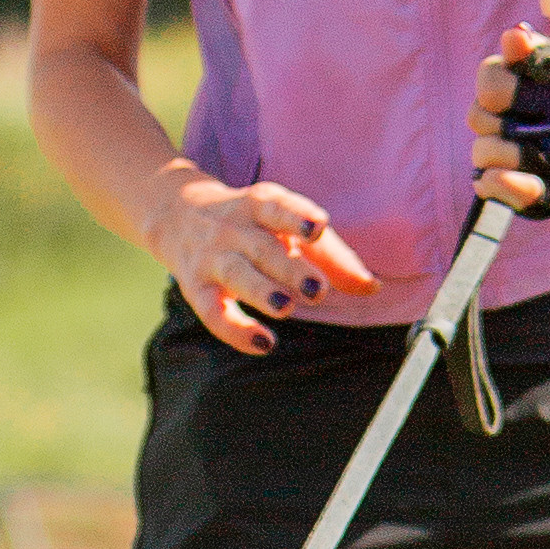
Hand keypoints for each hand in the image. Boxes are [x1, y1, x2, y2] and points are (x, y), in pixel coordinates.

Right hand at [143, 173, 377, 355]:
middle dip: (289, 268)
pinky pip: (211, 311)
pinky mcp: (195, 286)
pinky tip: (263, 343)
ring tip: (286, 308)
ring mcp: (212, 257)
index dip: (297, 216)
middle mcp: (234, 228)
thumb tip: (372, 287)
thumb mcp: (288, 227)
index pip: (278, 206)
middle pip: (262, 247)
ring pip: (236, 274)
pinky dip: (234, 330)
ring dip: (261, 292)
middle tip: (317, 290)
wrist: (177, 214)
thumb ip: (332, 257)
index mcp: (260, 205)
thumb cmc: (252, 225)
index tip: (318, 227)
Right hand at [468, 27, 549, 211]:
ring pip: (482, 153)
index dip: (510, 88)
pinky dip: (508, 184)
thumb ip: (537, 50)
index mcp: (504, 87)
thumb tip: (515, 35)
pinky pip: (490, 185)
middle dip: (515, 120)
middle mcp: (492, 119)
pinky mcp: (507, 185)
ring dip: (516, 153)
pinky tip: (534, 180)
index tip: (545, 91)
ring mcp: (496, 153)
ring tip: (549, 153)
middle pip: (477, 117)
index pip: (488, 79)